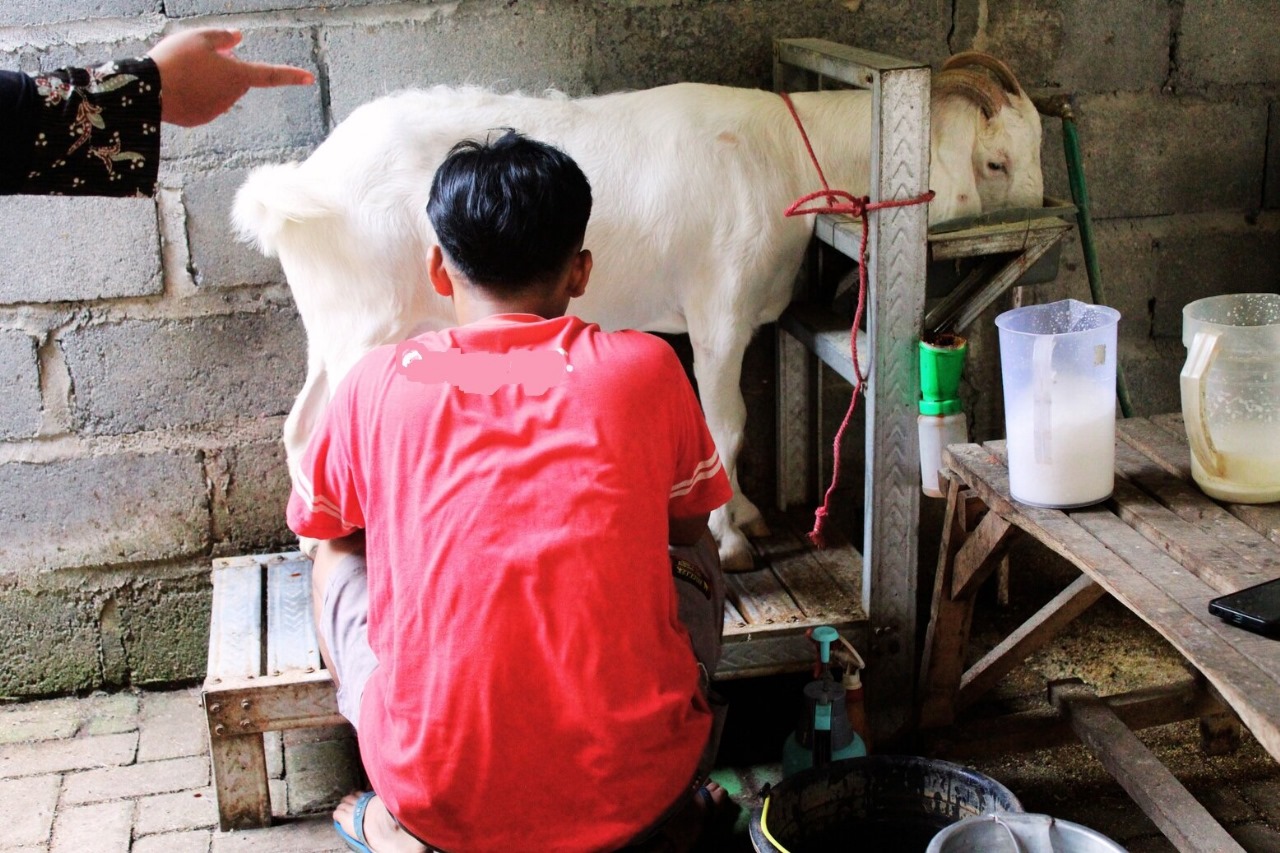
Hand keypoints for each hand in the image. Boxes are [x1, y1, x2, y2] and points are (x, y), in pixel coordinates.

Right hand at [147, 28, 314, 127]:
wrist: (146, 90)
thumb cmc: (175, 60)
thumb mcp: (199, 37)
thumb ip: (222, 37)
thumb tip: (238, 37)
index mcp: (238, 76)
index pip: (270, 74)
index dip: (291, 75)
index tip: (310, 78)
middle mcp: (232, 97)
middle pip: (236, 78)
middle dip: (224, 67)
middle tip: (197, 57)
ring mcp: (217, 110)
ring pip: (218, 90)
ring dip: (207, 80)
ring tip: (181, 71)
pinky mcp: (200, 119)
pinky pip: (202, 102)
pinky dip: (194, 93)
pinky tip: (176, 86)